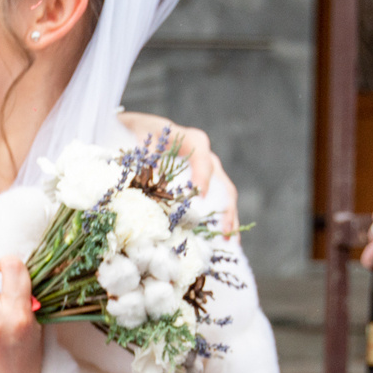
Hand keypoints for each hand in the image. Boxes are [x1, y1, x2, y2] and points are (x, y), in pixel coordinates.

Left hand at [121, 114, 240, 232]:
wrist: (145, 130)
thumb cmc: (143, 134)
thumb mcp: (142, 141)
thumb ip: (146, 158)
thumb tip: (152, 184)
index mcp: (194, 141)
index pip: (204, 161)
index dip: (203, 179)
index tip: (200, 196)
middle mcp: (207, 156)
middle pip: (223, 183)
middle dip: (225, 209)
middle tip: (223, 231)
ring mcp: (209, 170)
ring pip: (226, 195)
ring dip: (229, 219)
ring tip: (230, 242)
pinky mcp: (205, 182)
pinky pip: (218, 201)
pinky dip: (220, 218)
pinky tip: (221, 238)